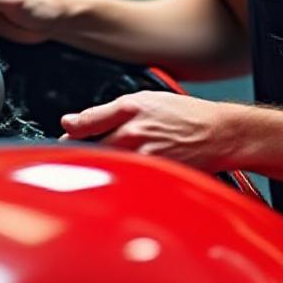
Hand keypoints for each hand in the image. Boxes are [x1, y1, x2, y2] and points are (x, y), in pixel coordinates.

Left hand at [60, 92, 241, 171]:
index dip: (70, 133)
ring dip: (99, 171)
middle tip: (76, 160)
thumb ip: (106, 111)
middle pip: (92, 149)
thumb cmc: (185, 115)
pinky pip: (128, 182)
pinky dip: (120, 183)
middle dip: (81, 155)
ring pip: (108, 167)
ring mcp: (143, 157)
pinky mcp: (155, 177)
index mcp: (129, 109)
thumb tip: (71, 121)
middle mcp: (133, 133)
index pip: (85, 124)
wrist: (219, 133)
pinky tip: (122, 183)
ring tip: (99, 174)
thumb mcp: (146, 99)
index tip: (64, 139)